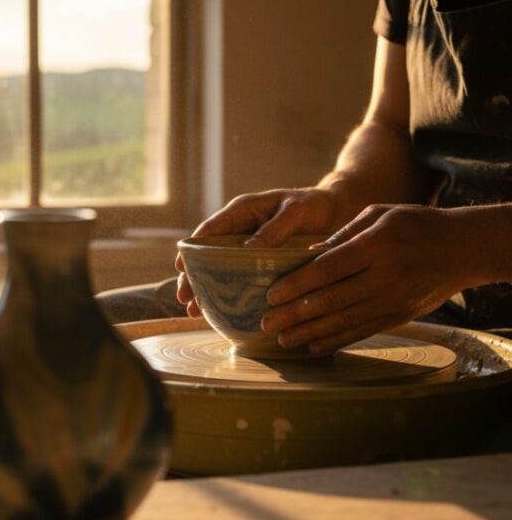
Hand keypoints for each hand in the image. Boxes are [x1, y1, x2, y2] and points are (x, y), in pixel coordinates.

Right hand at [176, 187, 352, 317]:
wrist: (338, 211)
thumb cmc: (316, 205)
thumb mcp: (297, 212)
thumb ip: (274, 229)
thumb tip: (249, 249)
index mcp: (241, 212)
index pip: (208, 231)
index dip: (191, 250)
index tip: (181, 268)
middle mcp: (239, 231)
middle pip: (206, 255)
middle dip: (193, 277)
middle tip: (186, 300)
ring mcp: (248, 249)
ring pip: (218, 271)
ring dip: (206, 290)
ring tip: (196, 313)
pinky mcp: (259, 264)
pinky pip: (238, 280)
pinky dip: (228, 295)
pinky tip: (222, 314)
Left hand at [260, 204, 474, 352]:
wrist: (465, 248)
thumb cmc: (416, 224)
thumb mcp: (380, 214)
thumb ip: (343, 234)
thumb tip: (310, 255)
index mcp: (376, 246)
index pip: (328, 269)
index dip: (297, 284)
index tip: (271, 295)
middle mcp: (384, 277)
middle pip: (331, 300)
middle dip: (294, 315)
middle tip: (266, 324)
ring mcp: (393, 300)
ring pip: (344, 321)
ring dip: (309, 333)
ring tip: (282, 340)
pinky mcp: (400, 315)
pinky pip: (362, 331)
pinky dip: (336, 340)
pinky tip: (313, 346)